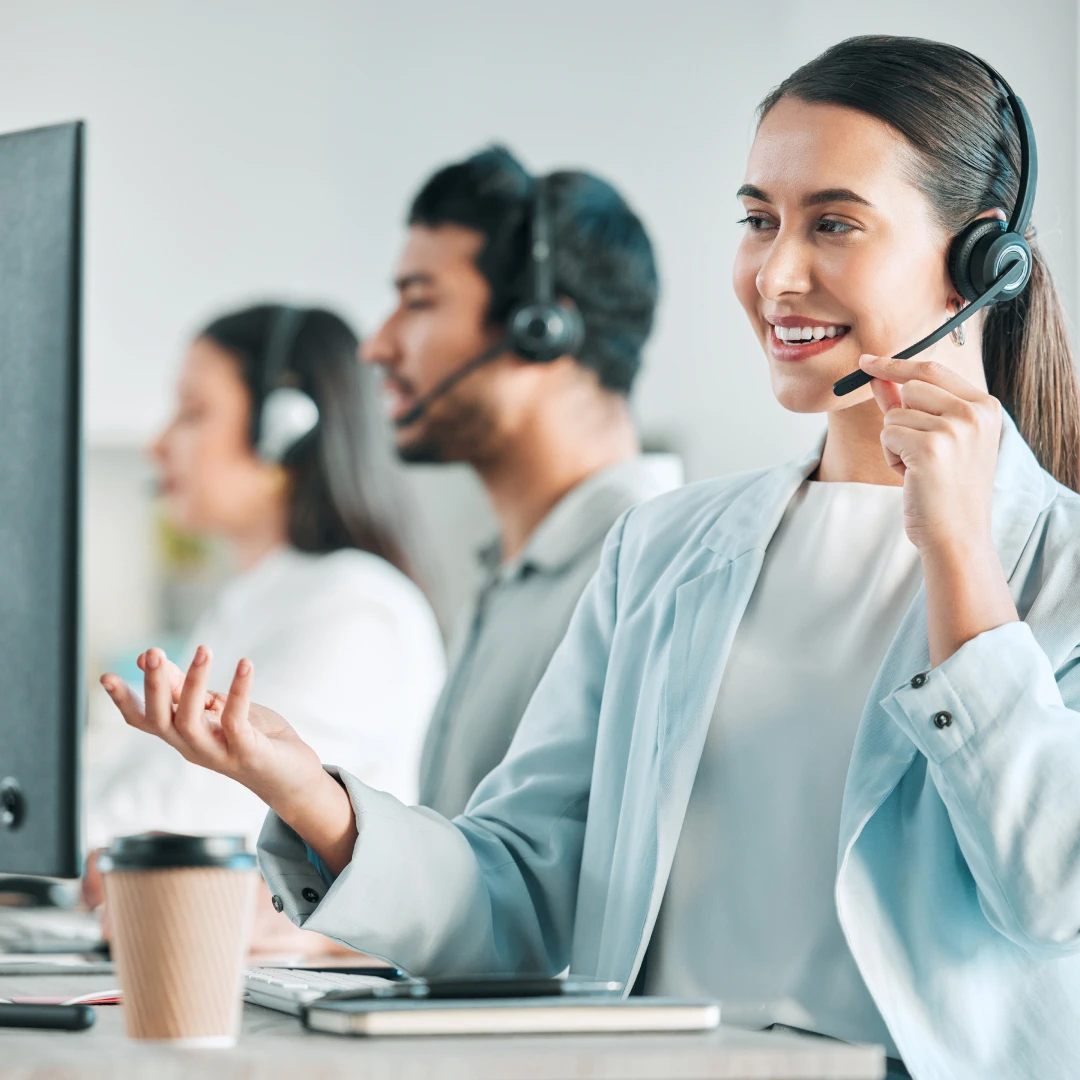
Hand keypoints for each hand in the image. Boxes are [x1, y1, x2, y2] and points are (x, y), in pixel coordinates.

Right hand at [99, 646, 324, 810]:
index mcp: (183, 736)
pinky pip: (235, 721)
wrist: (292, 776)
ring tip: (203, 650)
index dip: (123, 701)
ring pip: (190, 721)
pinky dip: (239, 691)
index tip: (104, 677)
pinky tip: (245, 665)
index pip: (144, 721)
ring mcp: (218, 753)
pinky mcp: (247, 753)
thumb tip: (150, 658)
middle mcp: (193, 747)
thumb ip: (186, 689)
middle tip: (151, 652)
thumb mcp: (216, 709)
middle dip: (153, 685)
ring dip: (193, 683)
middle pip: (161, 720)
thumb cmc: (253, 737)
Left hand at [859, 354, 1001, 555]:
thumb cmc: (946, 491)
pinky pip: (888, 435)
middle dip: (901, 417)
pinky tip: (913, 477)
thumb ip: (908, 404)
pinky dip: (891, 457)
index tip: (867, 361)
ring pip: (895, 415)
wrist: (957, 536)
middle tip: (918, 450)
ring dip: (896, 443)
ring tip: (921, 469)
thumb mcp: (936, 439)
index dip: (896, 364)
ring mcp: (955, 428)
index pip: (932, 370)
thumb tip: (878, 375)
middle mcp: (975, 413)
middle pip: (911, 387)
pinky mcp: (931, 447)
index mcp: (985, 407)